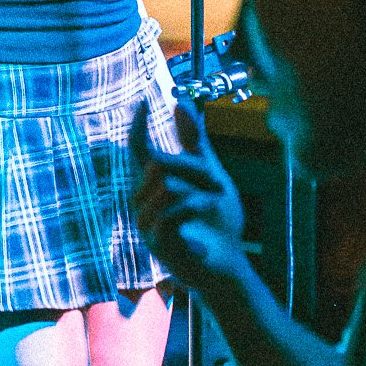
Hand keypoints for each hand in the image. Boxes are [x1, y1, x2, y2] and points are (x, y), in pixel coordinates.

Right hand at [130, 99, 247, 292]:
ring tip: (214, 201)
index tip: (142, 103)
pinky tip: (205, 208)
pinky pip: (168, 215)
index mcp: (155, 185)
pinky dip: (191, 207)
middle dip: (193, 169)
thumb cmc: (216, 221)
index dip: (137, 128)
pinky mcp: (159, 245)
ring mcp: (147, 226)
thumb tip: (180, 103)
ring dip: (196, 190)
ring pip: (163, 187)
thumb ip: (194, 142)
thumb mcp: (210, 174)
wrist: (229, 263)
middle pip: (156, 165)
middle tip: (220, 185)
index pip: (137, 151)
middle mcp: (144, 204)